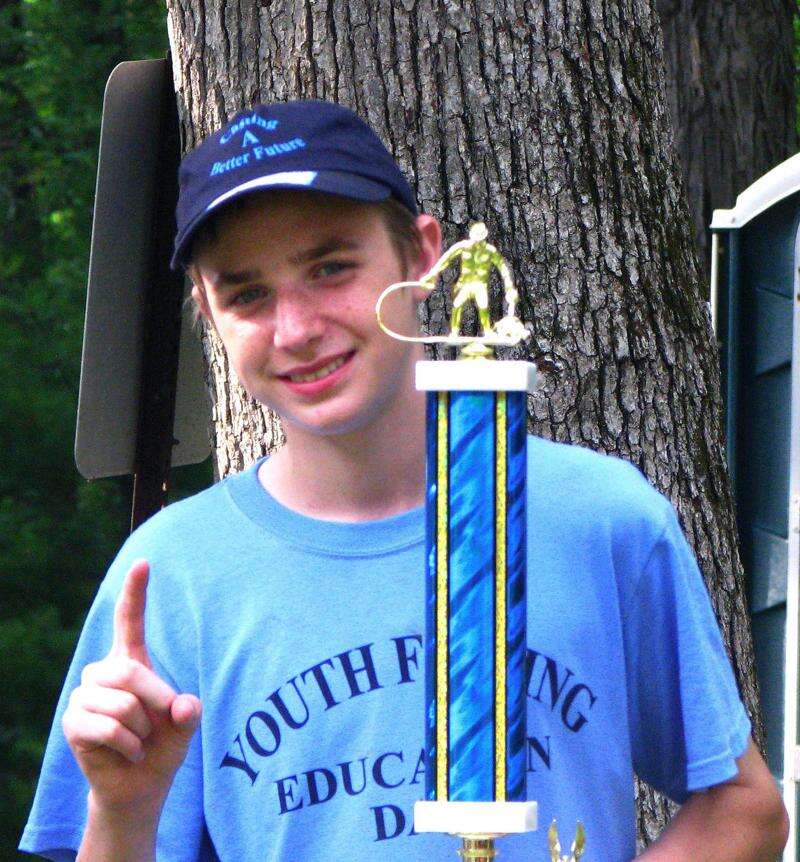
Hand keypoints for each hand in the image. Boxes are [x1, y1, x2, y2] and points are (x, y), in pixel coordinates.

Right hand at [62, 560, 201, 812]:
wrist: (140, 785)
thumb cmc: (164, 745)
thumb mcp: (186, 725)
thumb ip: (190, 712)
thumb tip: (183, 706)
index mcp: (131, 661)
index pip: (130, 620)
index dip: (136, 592)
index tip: (143, 562)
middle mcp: (102, 672)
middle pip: (130, 672)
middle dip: (156, 700)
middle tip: (162, 723)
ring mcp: (84, 697)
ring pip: (122, 704)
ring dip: (142, 730)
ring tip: (139, 740)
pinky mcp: (73, 724)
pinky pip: (108, 729)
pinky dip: (129, 746)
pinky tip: (129, 753)